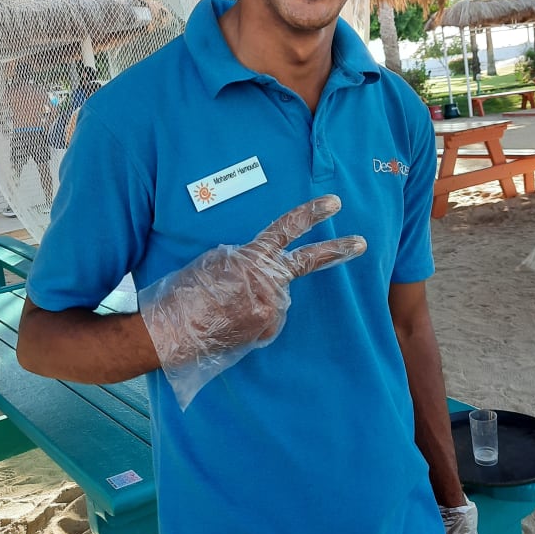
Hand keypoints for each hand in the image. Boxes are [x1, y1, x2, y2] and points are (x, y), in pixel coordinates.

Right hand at [138, 195, 365, 408]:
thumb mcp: (214, 261)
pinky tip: (232, 324)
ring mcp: (271, 306)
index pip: (287, 228)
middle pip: (307, 262)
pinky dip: (255, 322)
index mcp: (252, 256)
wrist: (172, 330)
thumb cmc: (185, 292)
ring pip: (277, 299)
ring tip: (228, 309)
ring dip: (260, 302)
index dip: (311, 213)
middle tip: (362, 242)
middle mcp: (268, 279)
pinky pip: (268, 321)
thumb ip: (245, 259)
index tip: (334, 203)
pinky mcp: (267, 329)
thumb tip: (261, 267)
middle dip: (337, 250)